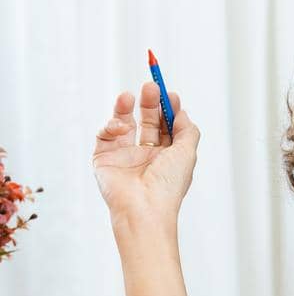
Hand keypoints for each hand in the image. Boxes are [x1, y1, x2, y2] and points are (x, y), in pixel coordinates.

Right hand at [92, 83, 198, 232]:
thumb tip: (182, 112)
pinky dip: (111, 126)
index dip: (168, 109)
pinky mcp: (104, 159)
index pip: (168, 127)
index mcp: (168, 156)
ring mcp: (125, 156)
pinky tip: (120, 127)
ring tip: (130, 96)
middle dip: (149, 103)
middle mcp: (147, 155)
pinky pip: (105, 135)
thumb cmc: (168, 184)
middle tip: (151, 86)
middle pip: (148, 122)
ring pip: (124, 124)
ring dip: (126, 108)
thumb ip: (187, 130)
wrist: (143, 208)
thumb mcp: (187, 153)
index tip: (170, 94)